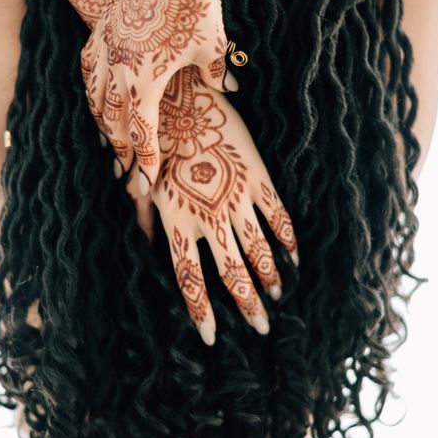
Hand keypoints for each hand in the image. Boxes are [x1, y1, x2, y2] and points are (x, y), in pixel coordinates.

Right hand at [80, 0, 236, 193]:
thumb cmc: (197, 3)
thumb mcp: (211, 46)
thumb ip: (214, 75)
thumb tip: (227, 92)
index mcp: (146, 79)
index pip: (142, 133)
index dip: (145, 161)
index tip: (147, 183)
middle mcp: (119, 68)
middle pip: (114, 123)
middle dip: (122, 151)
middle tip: (127, 173)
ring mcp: (105, 48)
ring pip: (96, 99)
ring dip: (104, 124)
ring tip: (111, 142)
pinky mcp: (100, 29)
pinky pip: (88, 69)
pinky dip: (92, 89)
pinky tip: (96, 97)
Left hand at [135, 64, 298, 344]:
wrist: (183, 98)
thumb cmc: (156, 141)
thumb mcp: (143, 181)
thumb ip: (145, 215)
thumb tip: (144, 240)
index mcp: (176, 224)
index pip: (190, 280)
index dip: (201, 312)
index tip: (211, 339)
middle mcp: (208, 219)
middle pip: (232, 275)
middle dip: (248, 306)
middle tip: (260, 327)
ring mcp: (236, 200)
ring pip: (259, 251)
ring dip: (271, 277)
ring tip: (278, 294)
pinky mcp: (257, 179)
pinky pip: (278, 216)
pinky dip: (288, 239)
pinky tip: (294, 256)